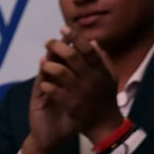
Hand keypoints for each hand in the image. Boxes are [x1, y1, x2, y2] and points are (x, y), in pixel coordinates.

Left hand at [36, 27, 123, 142]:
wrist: (104, 125)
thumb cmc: (106, 98)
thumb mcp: (110, 78)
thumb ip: (103, 60)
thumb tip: (94, 42)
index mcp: (101, 71)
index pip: (88, 49)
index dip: (75, 37)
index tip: (63, 28)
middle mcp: (91, 79)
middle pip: (71, 56)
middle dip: (56, 46)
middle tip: (47, 42)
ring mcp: (80, 92)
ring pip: (60, 72)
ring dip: (49, 65)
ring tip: (43, 62)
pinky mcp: (71, 105)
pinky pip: (54, 91)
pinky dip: (47, 84)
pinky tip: (43, 81)